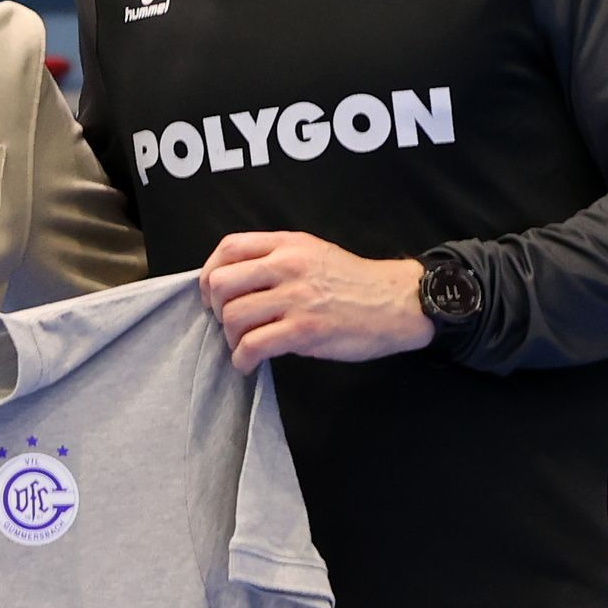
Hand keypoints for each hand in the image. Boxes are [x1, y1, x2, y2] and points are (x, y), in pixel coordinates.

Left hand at [200, 231, 433, 372]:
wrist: (398, 303)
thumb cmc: (355, 282)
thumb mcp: (314, 253)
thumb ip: (277, 260)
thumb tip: (236, 283)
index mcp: (288, 244)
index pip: (229, 248)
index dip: (210, 273)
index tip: (213, 295)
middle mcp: (287, 266)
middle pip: (222, 283)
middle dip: (217, 309)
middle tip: (230, 324)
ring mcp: (295, 298)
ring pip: (233, 316)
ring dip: (231, 337)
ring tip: (244, 345)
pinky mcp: (304, 330)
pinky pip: (253, 345)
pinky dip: (242, 359)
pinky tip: (249, 363)